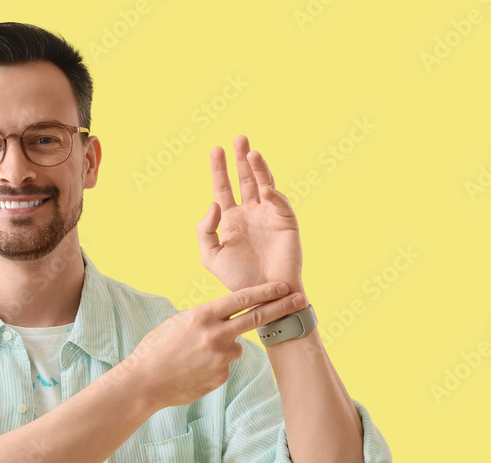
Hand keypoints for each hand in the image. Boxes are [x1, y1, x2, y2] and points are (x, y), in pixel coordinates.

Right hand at [117, 281, 305, 409]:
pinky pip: (226, 366)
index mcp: (203, 315)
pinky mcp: (221, 376)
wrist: (144, 382)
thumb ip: (206, 319)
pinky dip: (215, 366)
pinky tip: (195, 370)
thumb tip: (225, 319)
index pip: (242, 299)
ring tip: (196, 356)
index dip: (266, 291)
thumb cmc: (157, 349)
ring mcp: (221, 357)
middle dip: (282, 307)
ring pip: (237, 347)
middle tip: (301, 299)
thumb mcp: (179, 323)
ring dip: (225, 348)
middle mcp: (216, 335)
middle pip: (257, 318)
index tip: (284, 285)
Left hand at [196, 135, 305, 300]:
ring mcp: (269, 216)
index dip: (219, 169)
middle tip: (239, 138)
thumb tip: (213, 203)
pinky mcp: (286, 223)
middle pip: (245, 179)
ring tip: (252, 153)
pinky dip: (273, 195)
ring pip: (264, 185)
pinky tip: (264, 189)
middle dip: (242, 159)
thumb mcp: (211, 256)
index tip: (216, 149)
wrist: (263, 296)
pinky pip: (279, 204)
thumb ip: (205, 230)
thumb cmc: (237, 279)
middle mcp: (251, 213)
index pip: (224, 187)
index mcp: (232, 219)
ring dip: (259, 169)